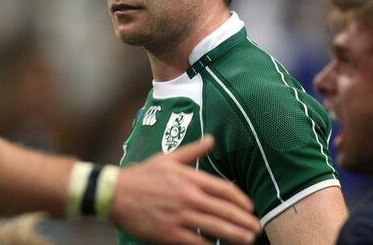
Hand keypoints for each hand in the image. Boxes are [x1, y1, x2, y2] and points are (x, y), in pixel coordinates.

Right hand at [110, 135, 260, 243]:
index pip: (224, 190)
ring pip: (215, 227)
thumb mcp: (168, 158)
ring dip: (235, 234)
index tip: (250, 208)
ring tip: (247, 239)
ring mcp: (180, 216)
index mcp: (190, 178)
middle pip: (225, 210)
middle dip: (244, 220)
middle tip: (256, 228)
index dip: (240, 200)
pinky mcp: (169, 233)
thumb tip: (211, 139)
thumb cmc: (141, 175)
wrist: (115, 193)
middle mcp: (189, 197)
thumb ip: (193, 150)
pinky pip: (196, 241)